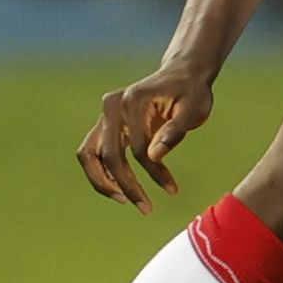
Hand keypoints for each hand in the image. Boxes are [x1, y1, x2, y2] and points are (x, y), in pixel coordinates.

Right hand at [77, 61, 216, 214]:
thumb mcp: (194, 109)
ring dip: (103, 182)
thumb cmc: (192, 92)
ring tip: (125, 200)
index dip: (154, 172)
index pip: (137, 147)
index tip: (172, 190)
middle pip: (106, 155)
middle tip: (146, 208)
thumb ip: (174, 131)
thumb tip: (153, 157)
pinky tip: (121, 189)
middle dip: (124, 185)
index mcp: (132, 100)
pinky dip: (103, 173)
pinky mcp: (104, 124)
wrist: (182, 75)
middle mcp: (111, 107)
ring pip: (89, 155)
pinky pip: (93, 153)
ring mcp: (104, 115)